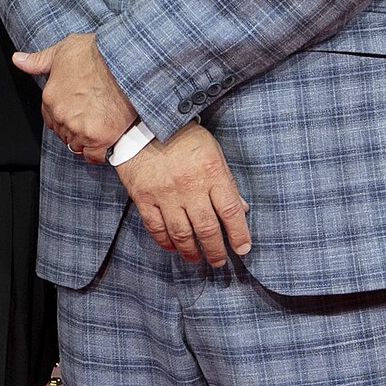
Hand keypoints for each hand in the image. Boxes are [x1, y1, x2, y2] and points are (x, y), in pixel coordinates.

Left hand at [13, 31, 137, 162]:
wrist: (123, 61)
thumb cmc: (96, 54)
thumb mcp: (62, 50)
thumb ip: (38, 61)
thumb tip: (18, 60)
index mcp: (50, 98)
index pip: (51, 119)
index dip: (64, 116)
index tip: (76, 112)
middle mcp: (62, 116)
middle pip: (63, 133)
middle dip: (75, 128)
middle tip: (91, 118)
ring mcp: (79, 129)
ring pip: (77, 145)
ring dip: (86, 140)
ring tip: (99, 128)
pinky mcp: (100, 138)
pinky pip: (94, 156)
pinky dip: (98, 153)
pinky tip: (104, 143)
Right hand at [116, 124, 250, 266]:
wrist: (143, 124)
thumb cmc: (183, 136)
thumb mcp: (213, 152)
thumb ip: (226, 182)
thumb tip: (241, 209)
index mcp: (211, 173)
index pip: (230, 212)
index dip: (239, 234)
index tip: (243, 248)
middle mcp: (189, 187)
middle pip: (207, 228)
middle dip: (216, 250)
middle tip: (219, 261)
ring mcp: (165, 194)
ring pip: (182, 233)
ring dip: (192, 251)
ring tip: (198, 259)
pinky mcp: (144, 198)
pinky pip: (156, 227)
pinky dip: (166, 242)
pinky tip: (173, 247)